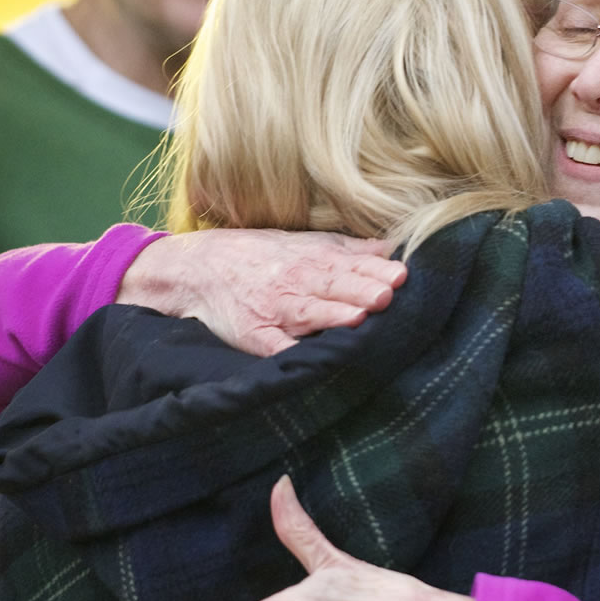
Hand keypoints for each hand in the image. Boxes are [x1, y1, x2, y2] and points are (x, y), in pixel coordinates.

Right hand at [117, 230, 406, 355]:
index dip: (375, 272)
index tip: (403, 274)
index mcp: (310, 261)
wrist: (196, 268)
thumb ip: (345, 248)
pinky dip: (290, 351)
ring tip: (359, 316)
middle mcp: (294, 283)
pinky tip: (309, 358)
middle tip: (389, 293)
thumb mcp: (300, 243)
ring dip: (333, 315)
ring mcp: (273, 312)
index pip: (349, 266)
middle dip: (362, 290)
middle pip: (333, 287)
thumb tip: (389, 249)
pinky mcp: (254, 336)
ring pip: (307, 313)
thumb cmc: (257, 256)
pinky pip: (273, 347)